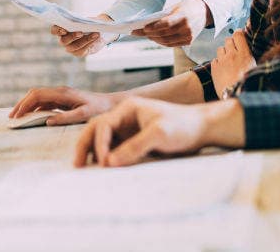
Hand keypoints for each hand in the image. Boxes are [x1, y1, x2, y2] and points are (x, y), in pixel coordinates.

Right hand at [9, 86, 118, 124]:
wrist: (111, 104)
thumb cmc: (100, 109)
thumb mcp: (84, 114)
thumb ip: (66, 117)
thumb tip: (47, 121)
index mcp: (63, 93)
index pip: (38, 95)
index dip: (25, 104)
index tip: (16, 116)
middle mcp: (60, 92)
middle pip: (35, 93)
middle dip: (22, 104)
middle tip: (11, 118)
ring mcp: (61, 95)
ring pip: (38, 97)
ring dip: (27, 106)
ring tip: (17, 118)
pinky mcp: (63, 100)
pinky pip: (45, 103)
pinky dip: (35, 109)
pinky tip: (30, 117)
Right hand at [50, 13, 112, 56]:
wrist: (97, 31)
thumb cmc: (87, 23)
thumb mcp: (84, 20)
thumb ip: (81, 20)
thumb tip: (84, 22)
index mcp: (61, 29)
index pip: (54, 30)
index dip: (57, 30)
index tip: (65, 30)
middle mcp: (63, 40)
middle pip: (63, 41)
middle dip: (72, 36)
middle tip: (81, 32)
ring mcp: (70, 48)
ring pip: (74, 46)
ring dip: (86, 39)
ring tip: (95, 34)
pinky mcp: (78, 53)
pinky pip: (82, 50)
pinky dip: (90, 43)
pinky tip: (96, 38)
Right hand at [73, 97, 245, 167]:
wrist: (201, 128)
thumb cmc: (183, 125)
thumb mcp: (160, 134)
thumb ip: (135, 146)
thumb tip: (110, 162)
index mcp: (128, 108)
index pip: (103, 124)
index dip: (99, 144)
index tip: (104, 163)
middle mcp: (125, 117)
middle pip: (96, 129)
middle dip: (85, 145)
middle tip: (78, 165)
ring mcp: (129, 130)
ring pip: (103, 140)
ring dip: (93, 152)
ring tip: (86, 169)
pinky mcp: (134, 141)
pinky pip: (115, 149)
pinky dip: (106, 158)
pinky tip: (104, 170)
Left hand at [131, 0, 210, 46]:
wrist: (204, 12)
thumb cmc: (187, 7)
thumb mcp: (176, 7)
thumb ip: (164, 16)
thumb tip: (148, 24)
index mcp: (184, 16)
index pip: (166, 24)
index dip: (154, 27)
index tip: (143, 28)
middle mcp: (187, 28)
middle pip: (164, 34)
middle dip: (149, 34)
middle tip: (138, 32)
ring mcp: (189, 36)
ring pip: (167, 41)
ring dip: (154, 39)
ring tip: (144, 35)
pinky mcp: (189, 42)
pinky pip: (172, 44)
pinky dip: (162, 42)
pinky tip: (155, 38)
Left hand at [211, 30, 255, 98]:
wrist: (235, 96)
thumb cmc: (249, 84)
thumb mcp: (255, 69)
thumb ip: (251, 58)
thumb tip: (250, 51)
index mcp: (244, 54)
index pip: (238, 35)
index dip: (238, 34)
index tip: (239, 35)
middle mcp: (232, 55)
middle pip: (228, 40)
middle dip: (231, 44)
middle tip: (234, 51)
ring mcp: (222, 61)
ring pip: (220, 49)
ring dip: (224, 53)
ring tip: (228, 62)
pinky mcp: (214, 68)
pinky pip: (215, 59)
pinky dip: (218, 63)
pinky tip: (223, 69)